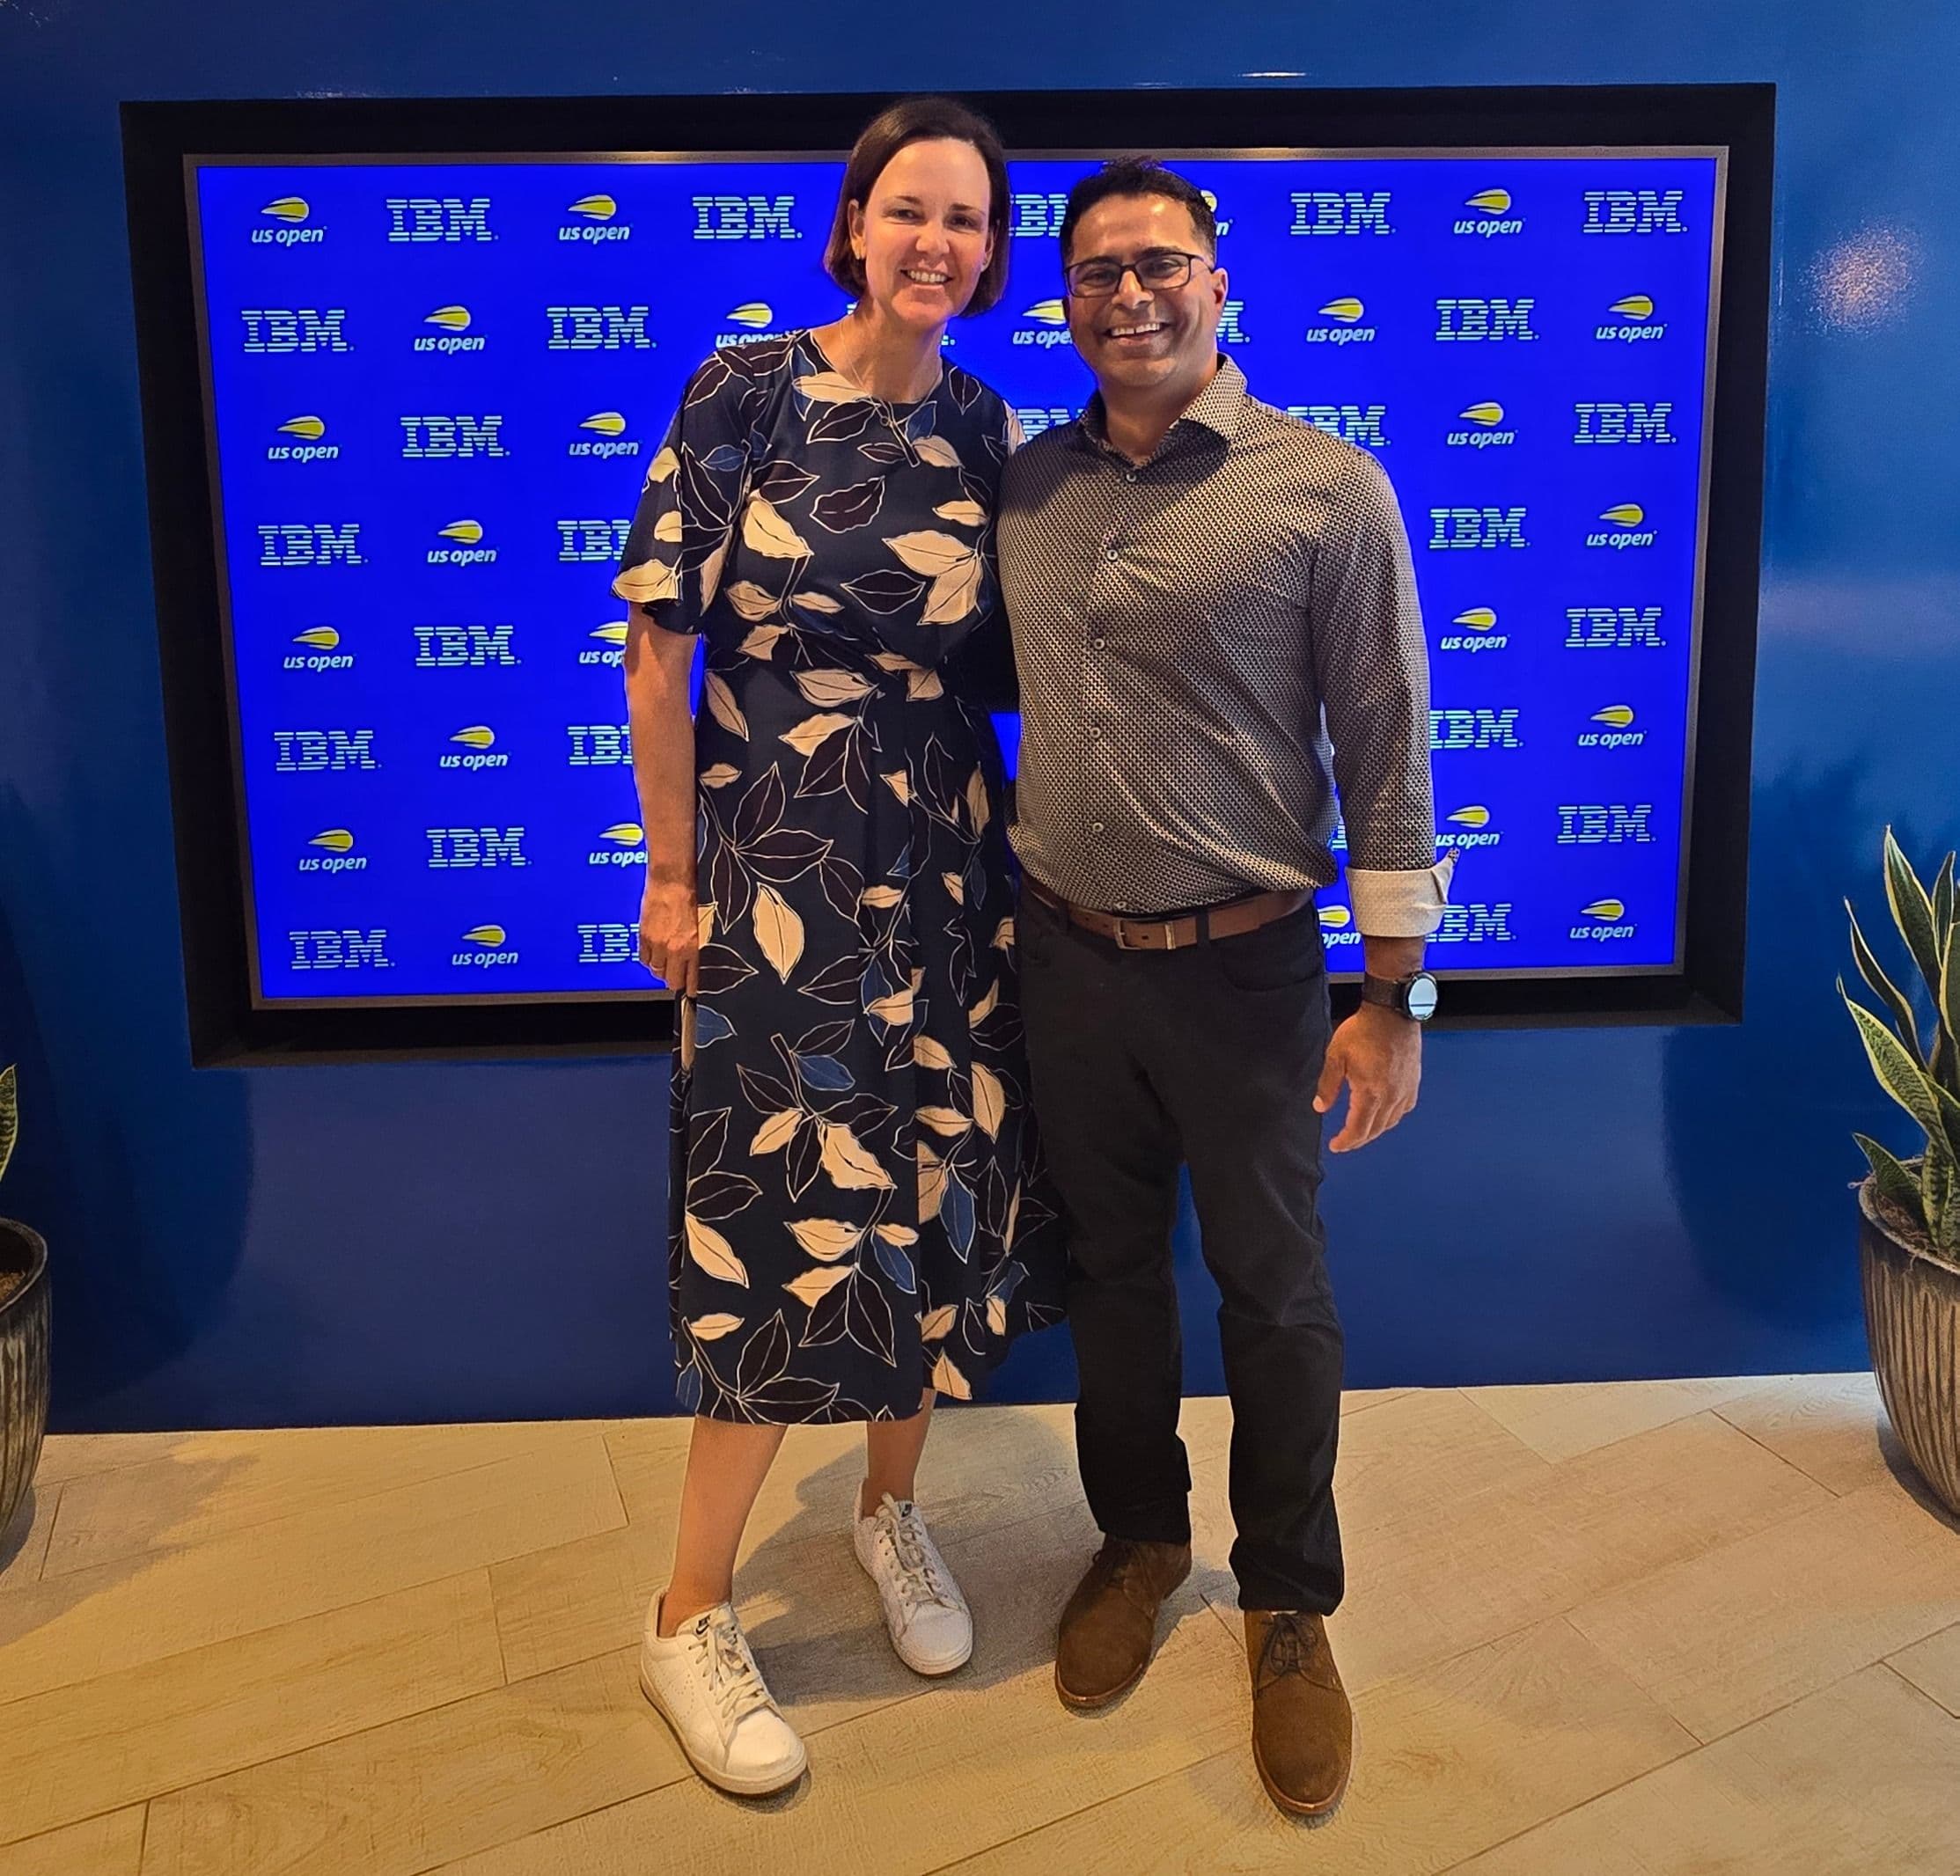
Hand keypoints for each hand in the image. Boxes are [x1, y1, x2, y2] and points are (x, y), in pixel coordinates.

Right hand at [638, 874, 699, 997]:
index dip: (691, 989)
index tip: (692, 993)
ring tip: (666, 963)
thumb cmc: (692, 895)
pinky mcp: (644, 936)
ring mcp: (657, 943)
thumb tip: (696, 961)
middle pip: (672, 980)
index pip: (691, 979)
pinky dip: (648, 960)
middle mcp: (674, 948)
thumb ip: (698, 945)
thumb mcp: (703, 924)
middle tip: (678, 978)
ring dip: (662, 969)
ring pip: (656, 971)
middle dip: (676, 981)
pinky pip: (644, 959)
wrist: (672, 879)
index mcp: (693, 946)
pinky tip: (654, 954)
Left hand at [1314, 1004, 1420, 1152]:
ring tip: (1361, 1131)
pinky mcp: (1413, 1081)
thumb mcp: (1336, 1055)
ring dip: (1375, 1131)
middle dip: (1358, 1140)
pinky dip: (1392, 1118)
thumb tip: (1320, 1107)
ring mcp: (1405, 1089)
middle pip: (1375, 1130)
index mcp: (1371, 1092)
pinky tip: (1384, 1115)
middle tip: (1345, 1142)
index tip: (1336, 1146)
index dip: (1346, 1142)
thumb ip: (1328, 1084)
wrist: (1392, 1012)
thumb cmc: (1364, 1030)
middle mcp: (1391, 1096)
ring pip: (1390, 1122)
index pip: (1358, 1129)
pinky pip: (1404, 1109)